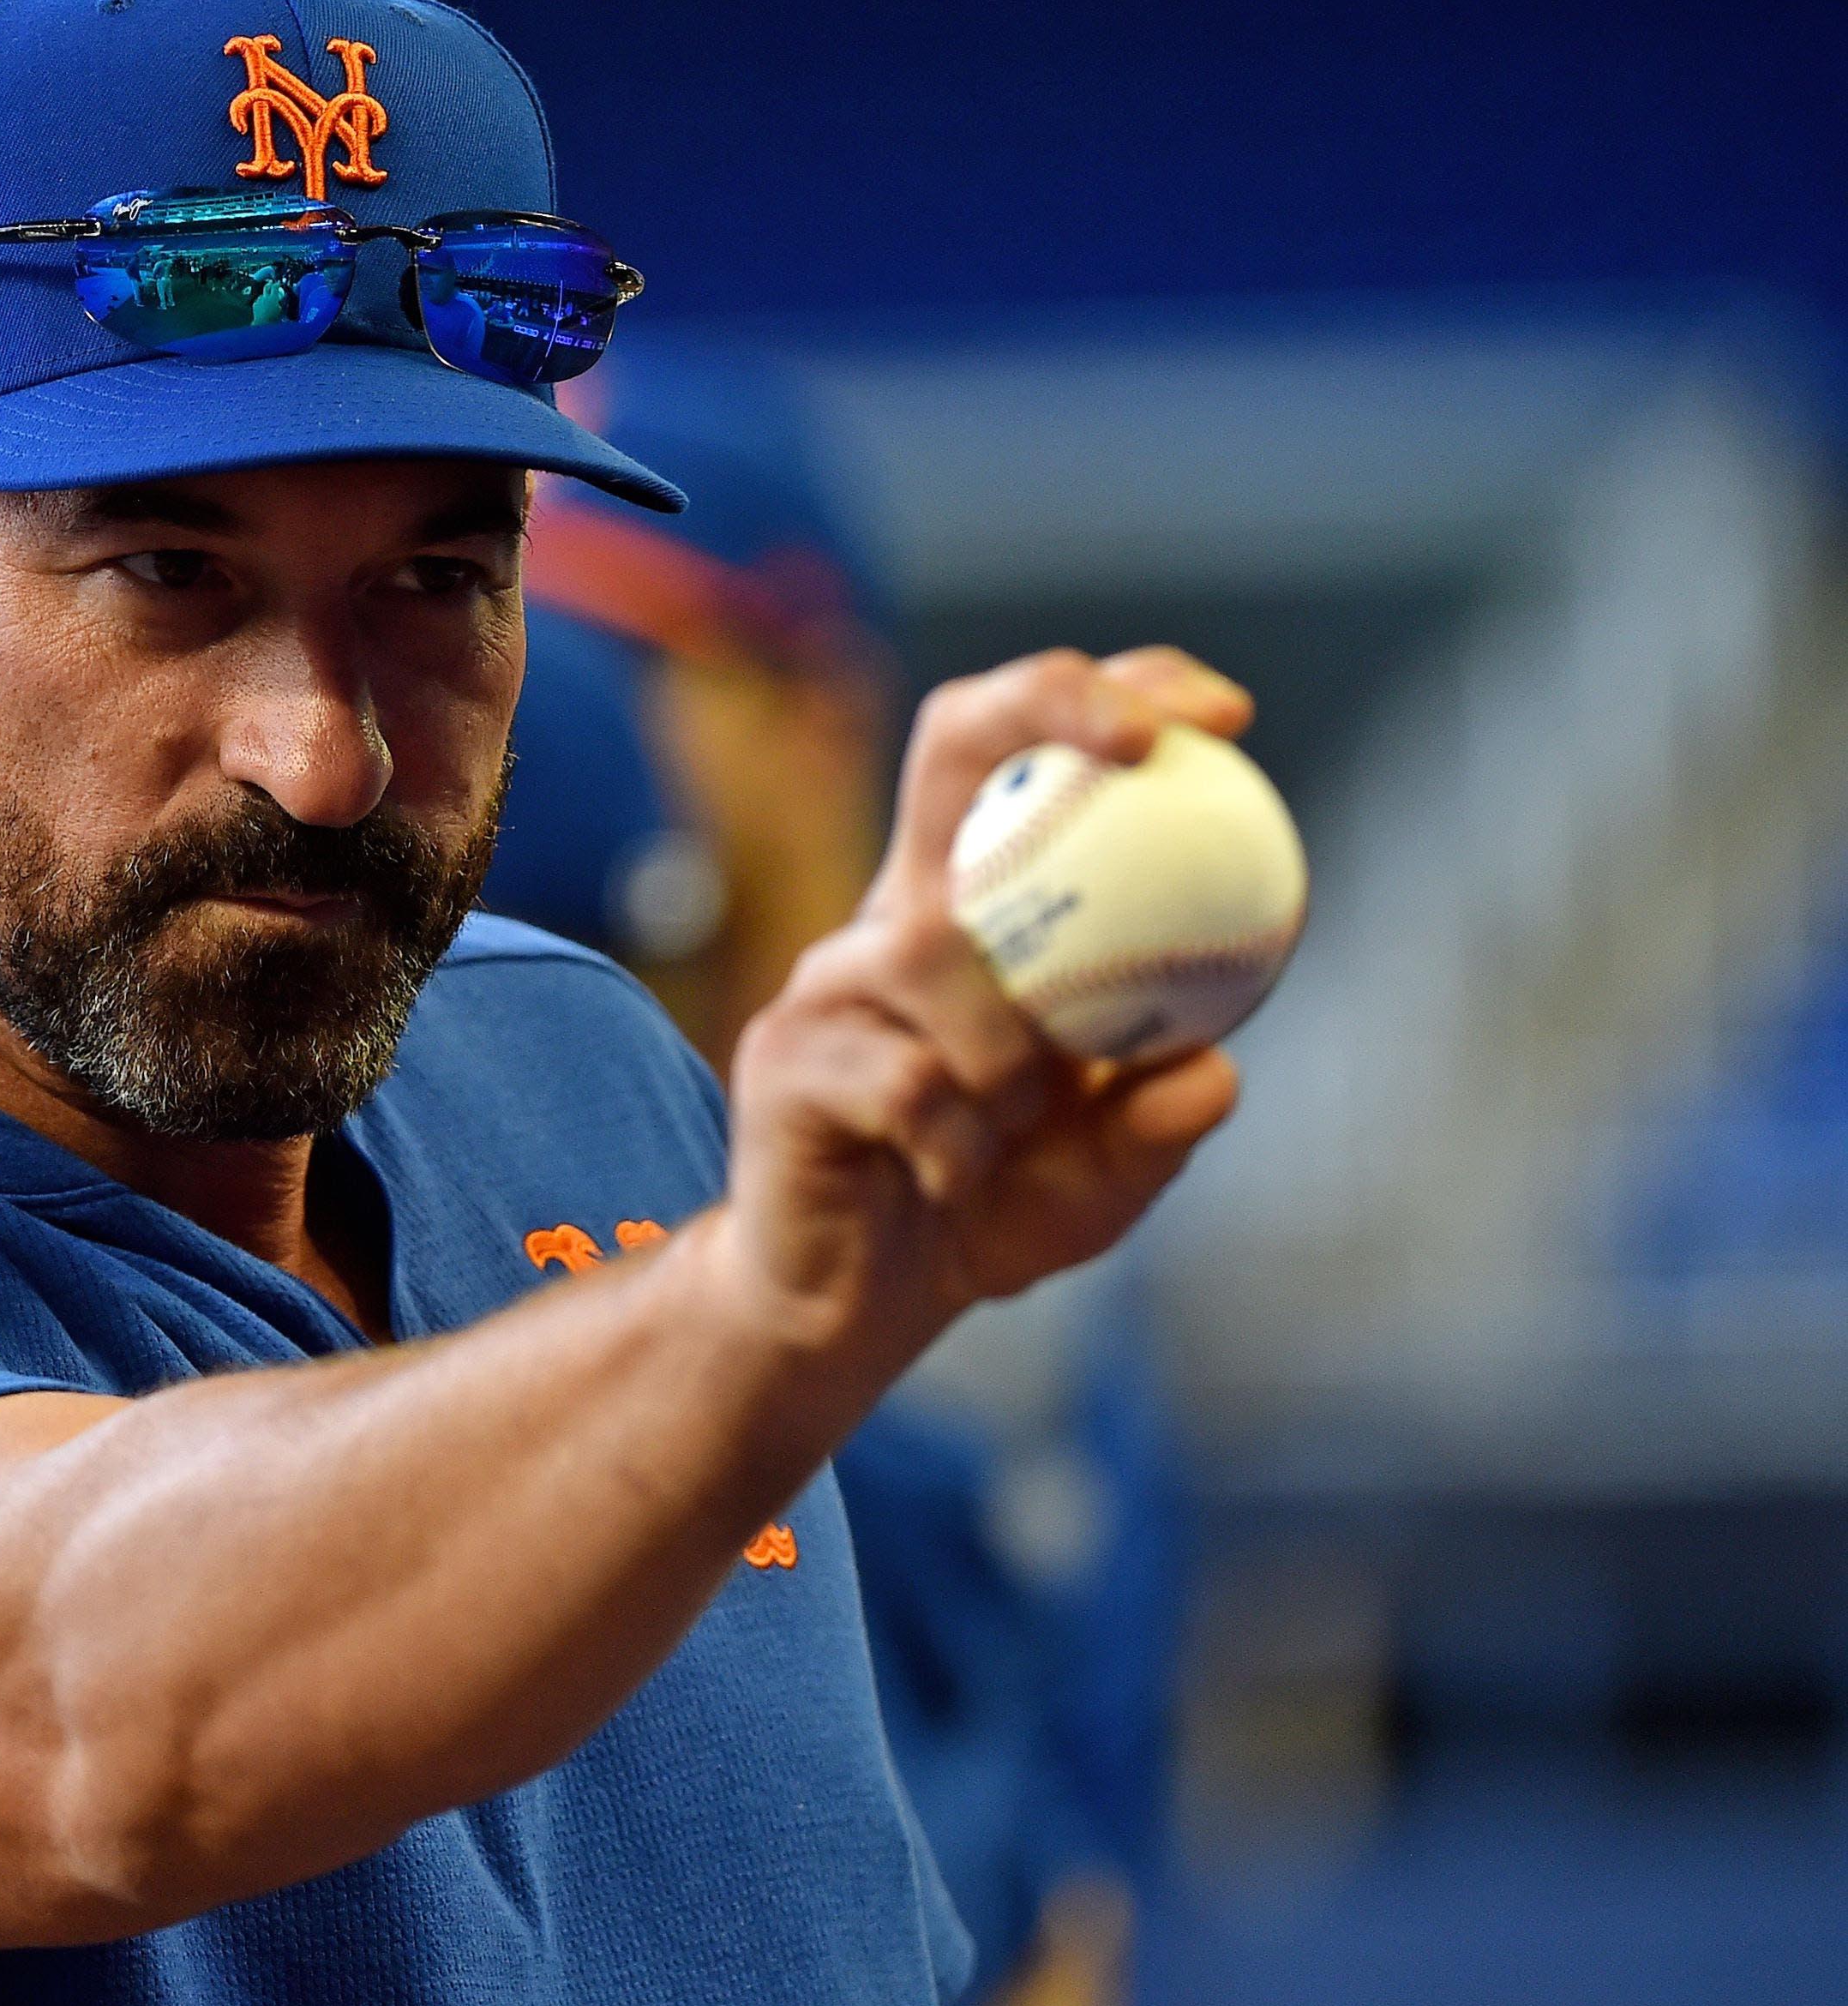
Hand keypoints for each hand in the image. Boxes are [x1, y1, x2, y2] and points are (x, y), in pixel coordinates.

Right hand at [705, 647, 1248, 1371]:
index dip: (1110, 699)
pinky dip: (959, 1142)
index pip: (1026, 754)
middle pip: (951, 741)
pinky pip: (904, 1079)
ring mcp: (830, 980)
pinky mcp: (783, 1061)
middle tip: (1144, 746)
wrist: (849, 1307)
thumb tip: (1217, 1073)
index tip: (1221, 716)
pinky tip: (950, 1179)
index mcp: (975, 910)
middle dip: (1047, 703)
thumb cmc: (982, 1206)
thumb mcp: (1103, 1174)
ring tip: (1015, 1123)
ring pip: (935, 951)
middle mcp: (897, 914)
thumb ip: (1157, 1124)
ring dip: (1009, 1052)